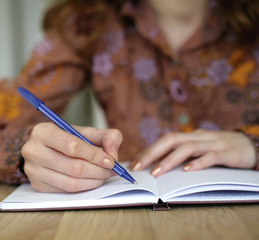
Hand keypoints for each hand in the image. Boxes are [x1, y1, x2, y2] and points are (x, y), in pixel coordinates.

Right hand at [21, 122, 122, 192]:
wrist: (42, 149)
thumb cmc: (65, 139)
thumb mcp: (84, 132)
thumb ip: (105, 137)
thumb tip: (113, 155)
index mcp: (43, 131)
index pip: (72, 146)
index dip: (95, 155)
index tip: (111, 160)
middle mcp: (33, 151)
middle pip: (73, 167)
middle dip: (98, 170)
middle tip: (111, 170)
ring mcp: (33, 170)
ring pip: (71, 182)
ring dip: (94, 181)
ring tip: (104, 175)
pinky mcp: (38, 185)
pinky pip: (66, 191)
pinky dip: (84, 187)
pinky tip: (92, 180)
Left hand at [129, 129, 256, 176]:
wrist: (250, 145)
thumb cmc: (220, 150)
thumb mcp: (200, 150)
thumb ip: (183, 155)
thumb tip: (157, 166)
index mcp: (190, 137)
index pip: (165, 140)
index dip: (149, 150)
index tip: (134, 163)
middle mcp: (199, 137)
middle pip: (171, 140)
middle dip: (152, 153)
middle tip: (138, 167)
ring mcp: (213, 143)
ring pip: (188, 148)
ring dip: (169, 160)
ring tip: (156, 172)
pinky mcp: (228, 153)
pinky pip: (211, 156)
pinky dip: (198, 162)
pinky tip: (187, 170)